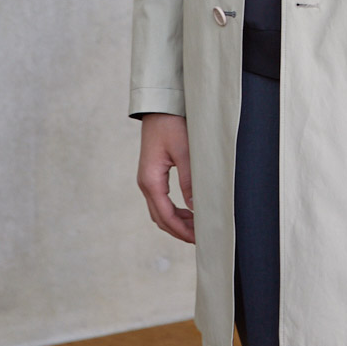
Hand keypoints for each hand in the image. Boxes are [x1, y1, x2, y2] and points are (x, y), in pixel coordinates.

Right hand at [137, 113, 195, 243]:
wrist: (159, 106)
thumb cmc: (171, 124)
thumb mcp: (184, 151)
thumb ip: (190, 180)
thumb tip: (196, 207)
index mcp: (151, 180)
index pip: (166, 216)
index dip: (182, 231)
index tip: (198, 239)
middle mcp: (145, 183)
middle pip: (160, 217)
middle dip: (179, 230)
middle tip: (201, 237)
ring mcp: (147, 179)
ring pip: (159, 210)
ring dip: (176, 222)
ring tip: (197, 227)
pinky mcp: (152, 174)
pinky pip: (161, 200)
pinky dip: (173, 210)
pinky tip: (188, 211)